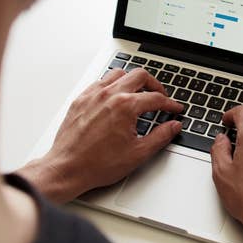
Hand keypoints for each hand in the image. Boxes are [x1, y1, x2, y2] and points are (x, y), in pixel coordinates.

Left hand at [18, 68, 183, 202]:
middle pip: (139, 76)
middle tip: (160, 96)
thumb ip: (160, 136)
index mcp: (125, 106)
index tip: (175, 109)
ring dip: (132, 80)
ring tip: (139, 92)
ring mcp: (93, 95)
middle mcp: (109, 95)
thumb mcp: (138, 153)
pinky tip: (115, 97)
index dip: (170, 104)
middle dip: (155, 85)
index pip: (156, 98)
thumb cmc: (98, 164)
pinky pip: (99, 82)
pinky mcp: (80, 100)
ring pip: (118, 74)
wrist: (68, 169)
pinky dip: (112, 85)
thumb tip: (173, 126)